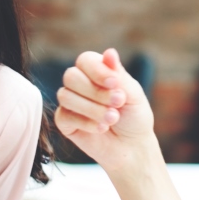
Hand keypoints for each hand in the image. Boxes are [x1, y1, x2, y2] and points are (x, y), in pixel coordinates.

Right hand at [54, 48, 158, 171]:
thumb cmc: (134, 117)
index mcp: (96, 71)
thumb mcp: (133, 94)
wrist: (132, 147)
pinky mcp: (64, 122)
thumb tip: (109, 52)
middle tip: (118, 103)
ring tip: (113, 119)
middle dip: (96, 92)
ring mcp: (70, 102)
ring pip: (66, 96)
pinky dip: (86, 122)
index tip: (115, 84)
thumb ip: (119, 75)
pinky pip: (65, 116)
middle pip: (71, 76)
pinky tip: (102, 128)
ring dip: (93, 109)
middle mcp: (80, 83)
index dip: (97, 71)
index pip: (85, 60)